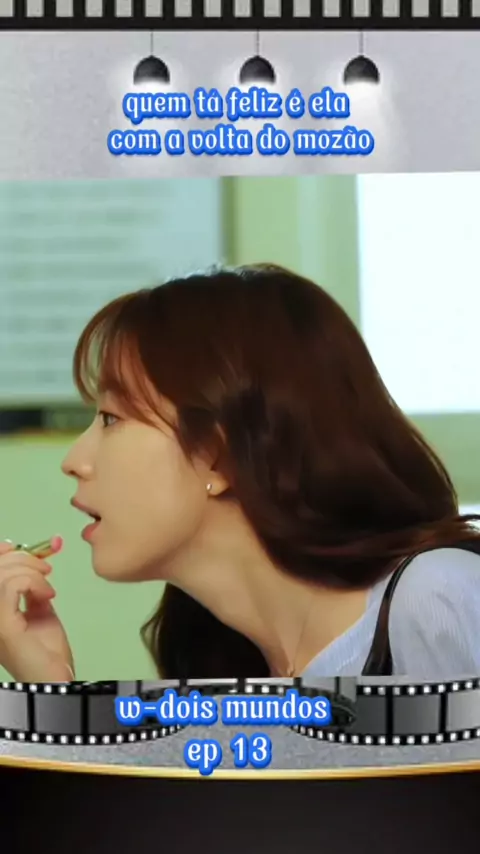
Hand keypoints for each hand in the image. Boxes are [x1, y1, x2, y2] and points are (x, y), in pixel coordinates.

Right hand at [0, 541, 73, 681]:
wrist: (55, 678)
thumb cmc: (46, 651)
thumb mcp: (38, 609)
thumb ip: (31, 587)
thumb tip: (35, 561)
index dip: (2, 553)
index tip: (21, 548)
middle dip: (23, 558)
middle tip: (46, 569)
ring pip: (3, 574)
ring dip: (32, 572)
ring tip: (48, 587)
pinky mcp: (2, 625)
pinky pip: (11, 586)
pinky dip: (34, 583)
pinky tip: (48, 595)